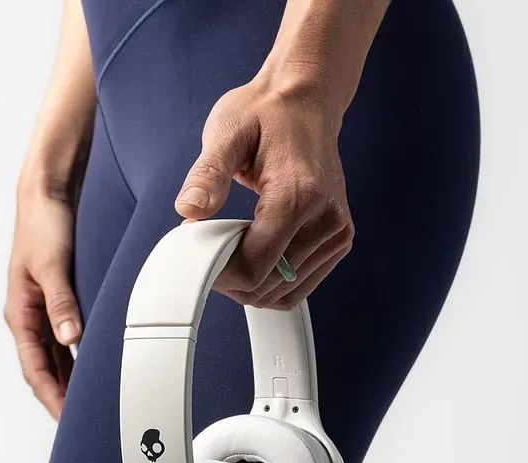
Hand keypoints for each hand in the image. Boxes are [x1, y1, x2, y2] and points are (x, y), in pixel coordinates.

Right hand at [4, 185, 81, 419]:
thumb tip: (70, 338)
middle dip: (61, 397)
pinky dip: (77, 358)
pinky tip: (93, 369)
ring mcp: (42, 310)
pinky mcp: (57, 301)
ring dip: (70, 381)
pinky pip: (65, 340)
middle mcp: (30, 317)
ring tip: (90, 404)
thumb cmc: (43, 226)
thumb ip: (61, 302)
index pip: (35, 369)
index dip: (52, 397)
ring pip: (55, 358)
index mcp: (21, 314)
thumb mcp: (51, 266)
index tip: (68, 419)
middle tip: (83, 422)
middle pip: (44, 370)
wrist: (47, 195)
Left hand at [174, 77, 353, 309]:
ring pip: (282, 295)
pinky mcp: (338, 242)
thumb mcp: (227, 132)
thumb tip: (189, 209)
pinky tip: (256, 255)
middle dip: (231, 278)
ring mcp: (336, 235)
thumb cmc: (268, 115)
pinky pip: (298, 287)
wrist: (307, 103)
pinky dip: (271, 283)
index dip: (218, 271)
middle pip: (266, 287)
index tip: (200, 252)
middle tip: (213, 246)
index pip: (254, 268)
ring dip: (250, 284)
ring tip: (234, 247)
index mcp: (299, 197)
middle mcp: (326, 221)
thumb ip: (207, 174)